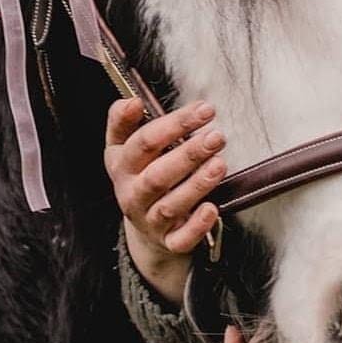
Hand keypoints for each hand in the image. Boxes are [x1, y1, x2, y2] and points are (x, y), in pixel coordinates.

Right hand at [105, 97, 227, 303]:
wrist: (143, 226)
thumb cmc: (140, 174)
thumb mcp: (123, 146)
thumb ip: (122, 121)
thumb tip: (131, 101)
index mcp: (122, 166)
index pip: (144, 143)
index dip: (174, 125)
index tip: (204, 109)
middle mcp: (132, 194)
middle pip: (158, 175)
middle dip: (188, 154)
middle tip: (217, 137)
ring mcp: (150, 220)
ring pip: (171, 205)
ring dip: (196, 185)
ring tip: (220, 164)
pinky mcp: (168, 241)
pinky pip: (180, 239)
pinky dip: (196, 226)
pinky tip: (212, 208)